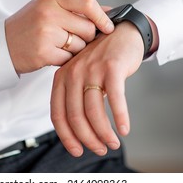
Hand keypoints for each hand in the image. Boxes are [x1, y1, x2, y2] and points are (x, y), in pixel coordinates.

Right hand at [5, 0, 113, 73]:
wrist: (2, 44)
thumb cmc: (30, 25)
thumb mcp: (50, 8)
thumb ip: (78, 9)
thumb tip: (111, 12)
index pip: (87, 3)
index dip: (102, 17)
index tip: (109, 27)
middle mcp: (49, 13)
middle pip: (88, 28)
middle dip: (86, 37)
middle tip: (73, 38)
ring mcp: (45, 33)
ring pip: (80, 46)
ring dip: (75, 50)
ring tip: (58, 45)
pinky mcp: (43, 53)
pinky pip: (69, 59)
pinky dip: (65, 60)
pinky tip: (53, 54)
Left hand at [50, 21, 144, 156]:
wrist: (121, 31)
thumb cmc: (101, 59)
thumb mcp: (81, 75)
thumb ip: (76, 97)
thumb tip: (81, 132)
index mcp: (61, 78)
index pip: (57, 114)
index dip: (66, 136)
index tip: (77, 150)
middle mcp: (73, 74)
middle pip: (75, 117)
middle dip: (87, 139)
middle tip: (100, 149)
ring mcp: (92, 70)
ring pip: (94, 112)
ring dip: (104, 133)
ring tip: (113, 143)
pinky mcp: (112, 68)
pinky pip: (115, 99)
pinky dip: (120, 118)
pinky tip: (124, 129)